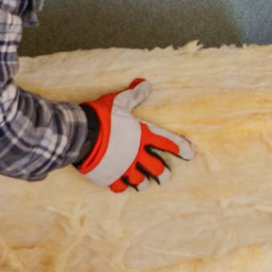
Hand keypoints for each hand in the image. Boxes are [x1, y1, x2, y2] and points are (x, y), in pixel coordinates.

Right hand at [76, 79, 194, 191]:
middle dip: (163, 174)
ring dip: (143, 182)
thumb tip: (145, 84)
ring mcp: (124, 168)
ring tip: (143, 183)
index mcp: (142, 136)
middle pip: (158, 169)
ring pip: (141, 182)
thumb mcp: (118, 102)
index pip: (168, 143)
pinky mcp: (109, 178)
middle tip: (164, 175)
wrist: (80, 135)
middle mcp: (136, 155)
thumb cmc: (101, 117)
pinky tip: (121, 184)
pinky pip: (120, 187)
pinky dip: (122, 186)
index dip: (182, 148)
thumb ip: (134, 95)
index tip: (190, 154)